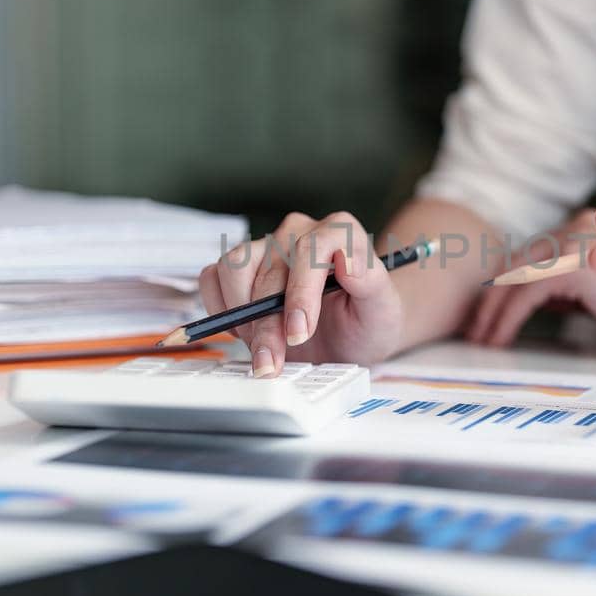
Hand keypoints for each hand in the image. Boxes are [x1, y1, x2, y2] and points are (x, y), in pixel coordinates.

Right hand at [197, 211, 403, 375]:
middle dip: (268, 325)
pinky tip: (245, 332)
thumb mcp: (383, 311)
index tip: (300, 331)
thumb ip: (372, 282)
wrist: (352, 335)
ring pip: (233, 268)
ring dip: (241, 317)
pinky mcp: (241, 265)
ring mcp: (266, 246)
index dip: (301, 290)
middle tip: (271, 364)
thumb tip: (349, 263)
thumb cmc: (369, 321)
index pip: (313, 248)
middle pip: (270, 271)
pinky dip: (220, 309)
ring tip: (262, 348)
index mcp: (339, 232)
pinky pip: (212, 276)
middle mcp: (300, 232)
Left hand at [466, 209, 595, 359]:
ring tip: (482, 340)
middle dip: (497, 297)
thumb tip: (561, 311)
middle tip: (479, 329)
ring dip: (495, 310)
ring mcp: (585, 240)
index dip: (513, 287)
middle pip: (526, 261)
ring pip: (519, 276)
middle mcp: (593, 226)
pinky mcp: (579, 265)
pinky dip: (504, 319)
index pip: (544, 256)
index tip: (494, 317)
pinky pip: (524, 295)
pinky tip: (494, 341)